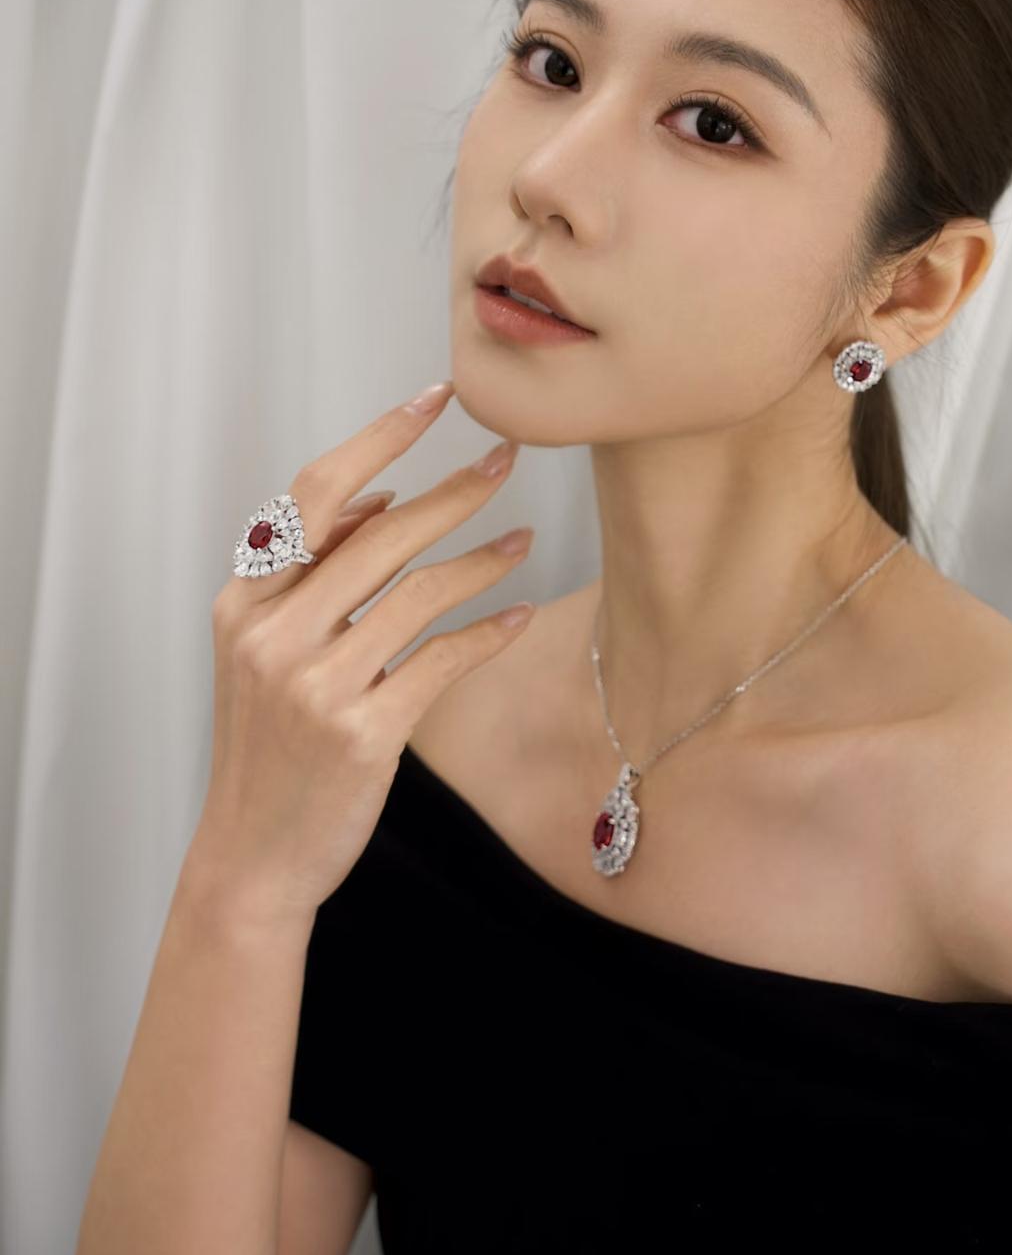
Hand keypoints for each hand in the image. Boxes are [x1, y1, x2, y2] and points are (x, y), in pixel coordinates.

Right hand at [187, 383, 533, 922]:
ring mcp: (315, 686)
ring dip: (481, 560)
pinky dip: (488, 633)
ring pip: (418, 594)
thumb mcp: (262, 652)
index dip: (380, 437)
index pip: (316, 494)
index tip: (436, 396)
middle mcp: (273, 635)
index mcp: (244, 602)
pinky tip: (522, 614)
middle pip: (380, 535)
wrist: (251, 857)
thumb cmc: (268, 747)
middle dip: (453, 490)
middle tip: (505, 457)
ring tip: (524, 537)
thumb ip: (311, 576)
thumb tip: (380, 499)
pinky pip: (442, 662)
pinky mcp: (362, 734)